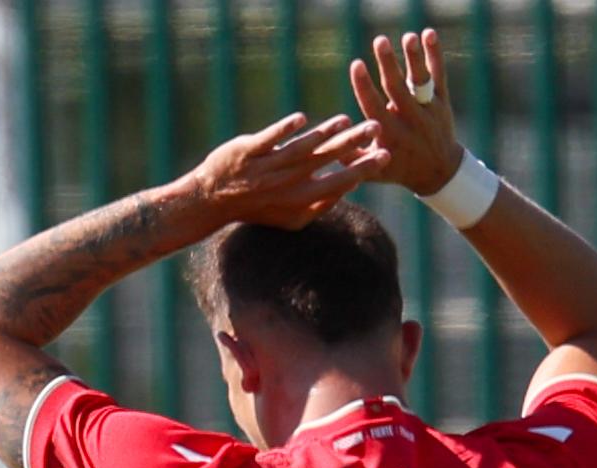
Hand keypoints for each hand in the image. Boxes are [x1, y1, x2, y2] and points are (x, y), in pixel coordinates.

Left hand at [190, 112, 387, 229]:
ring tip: (346, 121)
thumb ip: (320, 205)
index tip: (385, 155)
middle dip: (351, 145)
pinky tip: (302, 120)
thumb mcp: (291, 218)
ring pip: (299, 149)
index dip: (362, 170)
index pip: (337, 184)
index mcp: (299, 200)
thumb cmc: (257, 207)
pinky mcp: (246, 152)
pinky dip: (284, 130)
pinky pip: (268, 139)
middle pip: (323, 162)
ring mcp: (265, 168)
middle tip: (375, 128)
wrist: (212, 200)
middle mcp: (284, 185)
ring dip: (324, 134)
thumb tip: (348, 188)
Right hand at [349, 29, 463, 194]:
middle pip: (397, 88)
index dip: (364, 85)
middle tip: (379, 41)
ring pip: (421, 81)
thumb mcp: (373, 172)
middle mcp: (410, 121)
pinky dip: (434, 55)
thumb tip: (323, 144)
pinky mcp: (442, 101)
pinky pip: (439, 75)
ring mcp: (428, 110)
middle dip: (388, 64)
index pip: (374, 106)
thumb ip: (351, 158)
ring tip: (408, 36)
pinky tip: (428, 35)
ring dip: (414, 58)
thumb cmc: (398, 170)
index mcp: (390, 135)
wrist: (439, 172)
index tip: (356, 65)